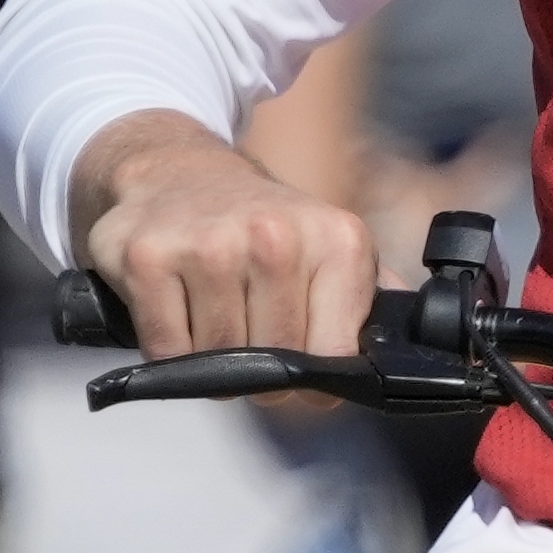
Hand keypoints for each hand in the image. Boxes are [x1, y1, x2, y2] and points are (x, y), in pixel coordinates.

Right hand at [70, 107, 370, 361]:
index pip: (334, 355)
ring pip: (218, 360)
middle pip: (275, 363)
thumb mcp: (331, 246)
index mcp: (336, 240)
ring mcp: (209, 245)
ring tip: (214, 322)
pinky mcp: (147, 257)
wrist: (176, 171)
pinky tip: (177, 314)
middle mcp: (275, 237)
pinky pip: (166, 351)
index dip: (317, 380)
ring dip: (213, 363)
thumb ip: (371, 299)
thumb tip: (405, 352)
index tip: (303, 368)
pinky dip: (169, 352)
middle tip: (249, 342)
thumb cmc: (261, 227)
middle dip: (262, 374)